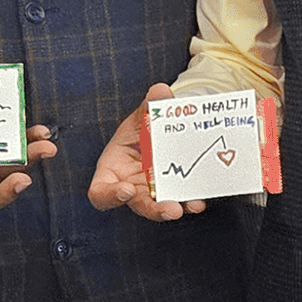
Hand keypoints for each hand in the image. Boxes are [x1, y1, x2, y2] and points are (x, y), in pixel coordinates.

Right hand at [89, 82, 207, 219]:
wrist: (158, 135)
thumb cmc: (139, 130)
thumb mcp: (140, 117)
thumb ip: (147, 107)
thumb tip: (160, 91)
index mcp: (112, 172)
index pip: (101, 193)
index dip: (110, 195)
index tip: (126, 190)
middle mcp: (131, 188)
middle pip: (138, 205)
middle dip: (154, 209)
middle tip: (171, 209)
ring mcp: (152, 194)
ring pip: (161, 207)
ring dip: (177, 208)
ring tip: (192, 205)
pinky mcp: (172, 194)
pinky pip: (180, 201)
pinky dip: (190, 201)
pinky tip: (200, 199)